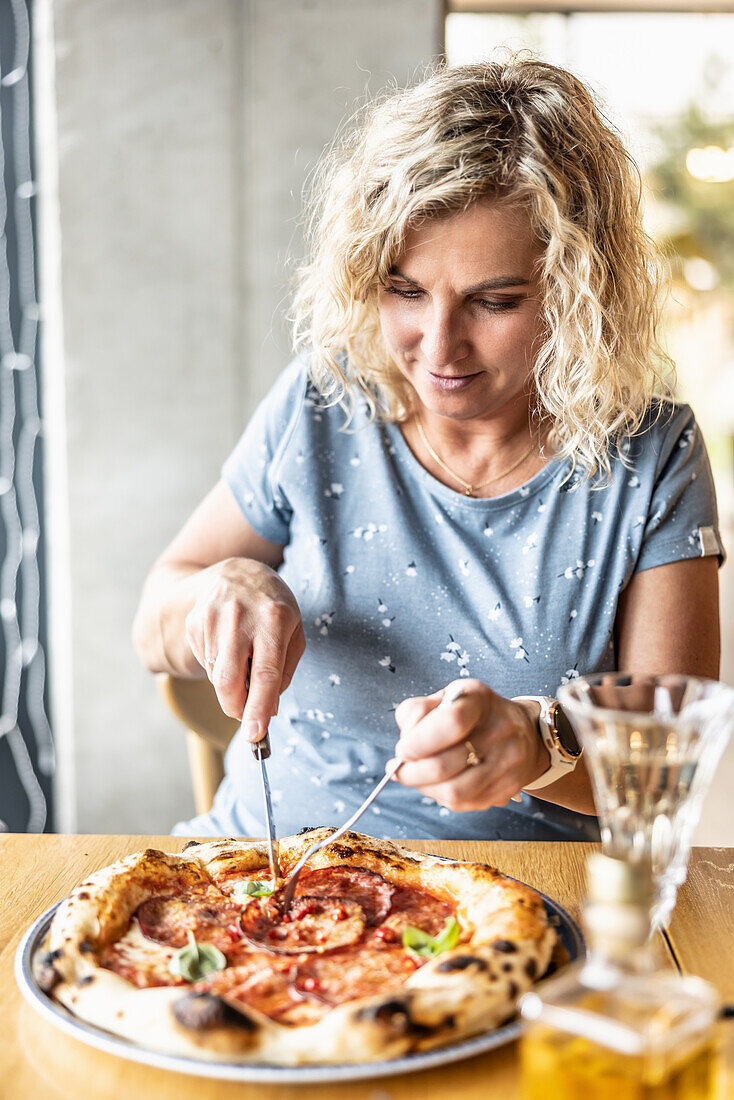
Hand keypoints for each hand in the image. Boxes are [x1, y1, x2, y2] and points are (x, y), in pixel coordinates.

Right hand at [184, 557, 304, 739]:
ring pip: (215, 675)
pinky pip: (205, 663)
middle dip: (236, 708)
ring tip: (243, 658)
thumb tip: (270, 710)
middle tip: (247, 715)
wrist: (237, 572)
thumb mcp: (294, 631)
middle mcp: (239, 617)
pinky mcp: (194, 623)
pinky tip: (228, 646)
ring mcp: (211, 618)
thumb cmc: (273, 608)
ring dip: (230, 683)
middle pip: (229, 681)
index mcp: (274, 619)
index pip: (265, 673)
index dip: (259, 708)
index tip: (254, 734)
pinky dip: (218, 667)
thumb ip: (285, 671)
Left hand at [391, 680, 548, 810]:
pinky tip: (439, 784)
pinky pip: (464, 803)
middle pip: (445, 765)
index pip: (452, 721)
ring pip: (453, 791)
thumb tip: (406, 741)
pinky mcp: (507, 788)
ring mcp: (507, 762)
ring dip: (425, 787)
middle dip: (411, 772)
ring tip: (419, 777)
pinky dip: (441, 796)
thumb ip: (417, 711)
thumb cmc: (475, 715)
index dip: (419, 741)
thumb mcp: (445, 697)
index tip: (402, 750)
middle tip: (400, 768)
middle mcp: (500, 730)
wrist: (525, 733)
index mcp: (479, 699)